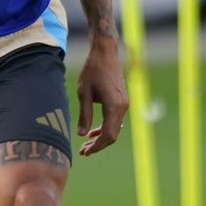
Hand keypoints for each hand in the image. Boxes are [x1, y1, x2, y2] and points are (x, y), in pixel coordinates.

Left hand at [75, 35, 127, 154]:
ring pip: (114, 129)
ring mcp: (124, 104)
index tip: (84, 152)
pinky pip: (115, 120)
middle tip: (83, 151)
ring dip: (101, 138)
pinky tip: (93, 132)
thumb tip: (81, 134)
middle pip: (113, 135)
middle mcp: (122, 107)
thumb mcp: (84, 93)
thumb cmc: (92, 70)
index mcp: (114, 106)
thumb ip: (84, 115)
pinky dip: (105, 128)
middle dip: (98, 145)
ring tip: (86, 144)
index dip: (96, 147)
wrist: (105, 53)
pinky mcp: (122, 101)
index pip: (108, 135)